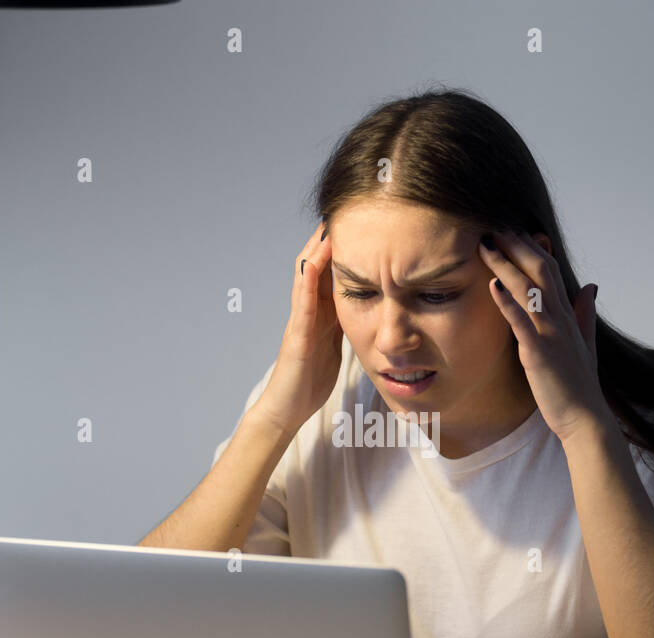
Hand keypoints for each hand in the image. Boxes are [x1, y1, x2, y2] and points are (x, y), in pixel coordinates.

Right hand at [254, 222, 342, 434]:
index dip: (345, 250)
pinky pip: (301, 306)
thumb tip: (365, 308)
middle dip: (330, 241)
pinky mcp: (295, 337)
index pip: (333, 273)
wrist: (287, 409)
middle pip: (318, 267)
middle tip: (344, 212)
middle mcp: (308, 312)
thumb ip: (343, 324)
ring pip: (306, 278)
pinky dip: (306, 283)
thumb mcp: (335, 345)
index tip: (361, 225)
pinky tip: (313, 264)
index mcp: (321, 314)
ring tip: (329, 226)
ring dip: (317, 252)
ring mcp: (300, 322)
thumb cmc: (309, 380)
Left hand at [478, 228, 612, 445]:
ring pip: (528, 289)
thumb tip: (591, 286)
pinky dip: (507, 301)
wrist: (585, 418)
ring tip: (485, 244)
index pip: (550, 269)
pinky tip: (492, 284)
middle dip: (516, 245)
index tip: (511, 230)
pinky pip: (521, 321)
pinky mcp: (539, 352)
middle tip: (493, 226)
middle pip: (539, 269)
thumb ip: (585, 313)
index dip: (530, 247)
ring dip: (505, 264)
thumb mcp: (585, 343)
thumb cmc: (579, 385)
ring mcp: (551, 333)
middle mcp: (561, 318)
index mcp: (568, 315)